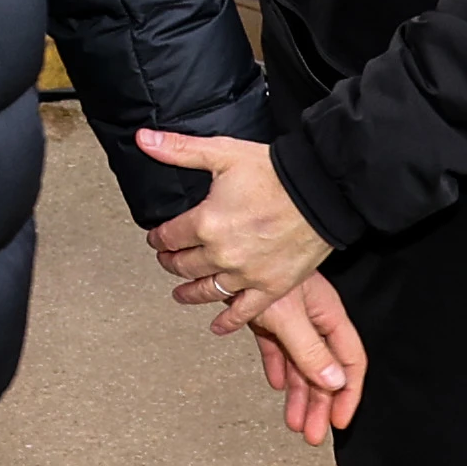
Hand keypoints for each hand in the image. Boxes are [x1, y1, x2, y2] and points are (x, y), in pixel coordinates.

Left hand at [137, 130, 331, 330]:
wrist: (321, 190)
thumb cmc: (275, 172)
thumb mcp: (222, 153)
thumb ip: (178, 150)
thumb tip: (144, 140)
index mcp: (206, 223)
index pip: (169, 237)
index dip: (159, 238)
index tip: (157, 238)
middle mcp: (222, 254)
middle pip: (184, 265)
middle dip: (171, 262)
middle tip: (167, 260)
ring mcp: (247, 274)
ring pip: (207, 291)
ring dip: (190, 293)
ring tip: (181, 293)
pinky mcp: (272, 287)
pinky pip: (245, 311)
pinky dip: (229, 321)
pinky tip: (218, 325)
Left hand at [247, 273, 365, 447]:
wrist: (226, 252)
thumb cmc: (262, 270)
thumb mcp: (289, 317)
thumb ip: (310, 350)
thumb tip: (334, 382)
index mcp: (328, 316)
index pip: (349, 362)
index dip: (348, 393)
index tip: (340, 420)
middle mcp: (312, 319)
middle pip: (323, 371)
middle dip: (320, 404)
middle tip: (313, 434)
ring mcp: (290, 319)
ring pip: (299, 365)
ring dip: (297, 394)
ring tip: (293, 421)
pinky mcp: (268, 318)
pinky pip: (277, 349)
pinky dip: (277, 367)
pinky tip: (275, 383)